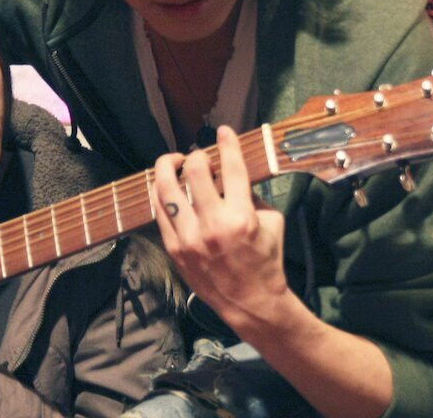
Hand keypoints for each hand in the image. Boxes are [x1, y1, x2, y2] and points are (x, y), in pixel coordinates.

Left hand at [152, 126, 289, 334]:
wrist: (250, 302)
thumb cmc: (265, 260)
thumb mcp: (273, 222)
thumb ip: (252, 195)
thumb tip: (231, 173)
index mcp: (241, 217)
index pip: (232, 168)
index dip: (227, 143)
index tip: (223, 130)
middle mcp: (213, 225)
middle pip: (193, 171)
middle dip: (194, 155)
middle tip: (198, 155)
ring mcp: (189, 238)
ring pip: (166, 189)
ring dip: (167, 168)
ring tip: (173, 163)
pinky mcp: (174, 248)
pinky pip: (159, 212)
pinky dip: (161, 194)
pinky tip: (166, 187)